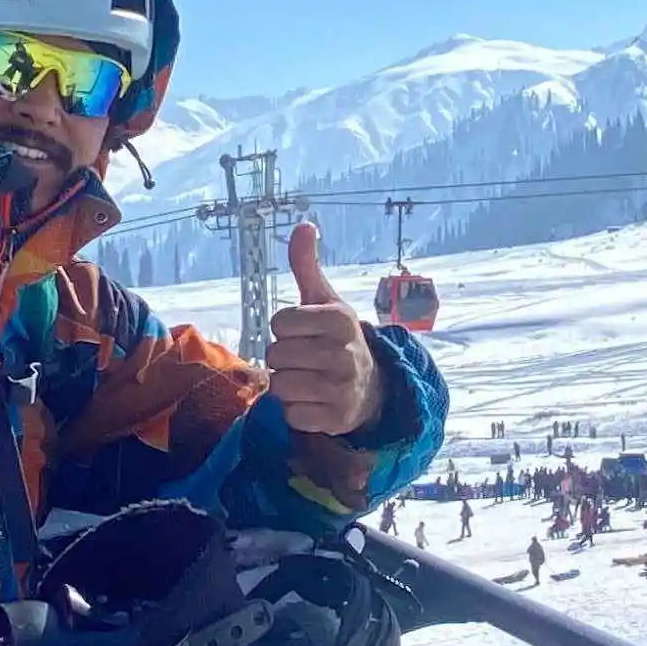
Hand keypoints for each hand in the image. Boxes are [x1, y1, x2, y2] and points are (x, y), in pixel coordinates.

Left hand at [265, 218, 382, 438]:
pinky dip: (295, 410)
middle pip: (275, 354)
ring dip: (286, 384)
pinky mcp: (335, 420)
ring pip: (279, 385)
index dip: (286, 328)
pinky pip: (290, 414)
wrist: (371, 387)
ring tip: (307, 379)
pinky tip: (313, 401)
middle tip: (304, 358)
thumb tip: (303, 225)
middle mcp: (344, 354)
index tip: (304, 332)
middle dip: (283, 357)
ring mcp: (342, 389)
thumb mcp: (324, 301)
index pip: (280, 322)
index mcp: (340, 319)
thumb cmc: (335, 338)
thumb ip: (307, 266)